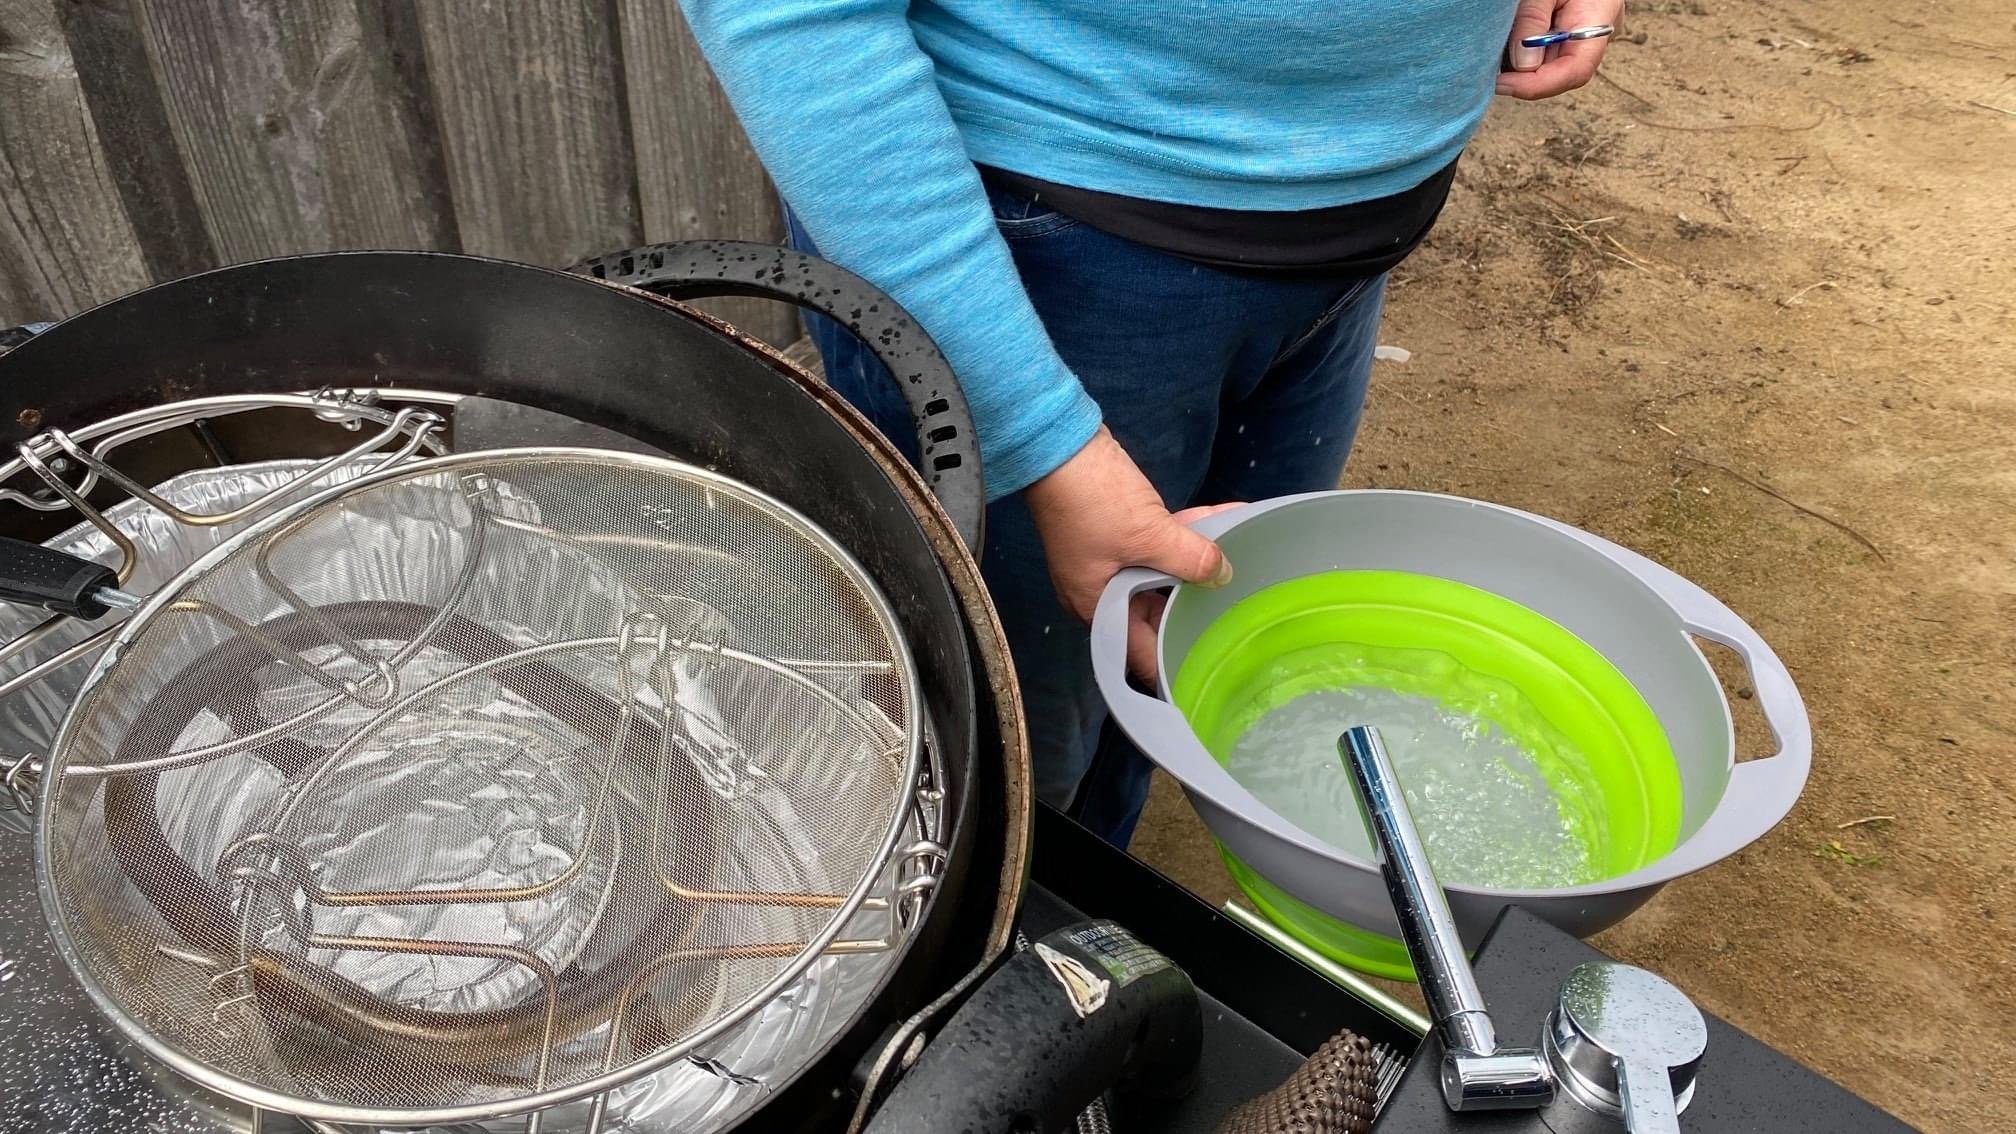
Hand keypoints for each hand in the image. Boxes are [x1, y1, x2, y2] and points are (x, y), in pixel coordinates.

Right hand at [1023, 427, 1239, 680]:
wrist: (1062, 447)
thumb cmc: (1093, 501)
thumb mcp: (1150, 535)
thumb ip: (1191, 560)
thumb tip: (1223, 575)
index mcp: (1099, 607)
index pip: (1141, 651)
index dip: (1174, 660)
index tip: (1210, 664)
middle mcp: (1104, 591)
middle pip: (1157, 611)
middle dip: (1196, 603)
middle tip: (1237, 610)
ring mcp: (1112, 561)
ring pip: (1163, 572)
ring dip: (1197, 561)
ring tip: (1241, 556)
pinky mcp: (1120, 532)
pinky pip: (1158, 543)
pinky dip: (1185, 534)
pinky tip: (1222, 518)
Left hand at [1496, 0, 1623, 99]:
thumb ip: (1533, 20)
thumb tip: (1523, 67)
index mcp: (1598, 18)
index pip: (1576, 70)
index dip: (1539, 85)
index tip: (1504, 84)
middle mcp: (1594, 32)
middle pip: (1561, 71)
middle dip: (1525, 79)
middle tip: (1491, 75)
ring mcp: (1582, 32)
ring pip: (1551, 63)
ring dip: (1522, 68)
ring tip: (1494, 62)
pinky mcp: (1566, 28)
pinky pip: (1546, 51)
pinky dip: (1523, 54)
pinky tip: (1503, 50)